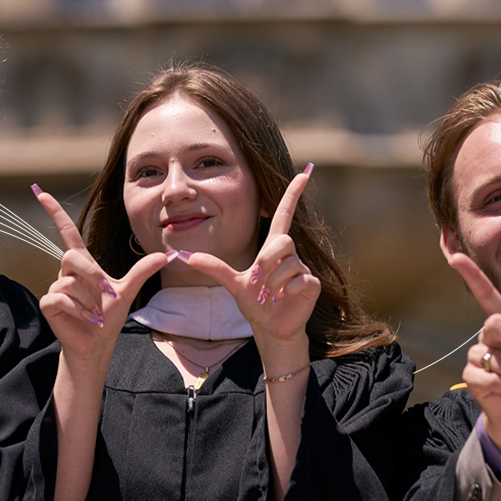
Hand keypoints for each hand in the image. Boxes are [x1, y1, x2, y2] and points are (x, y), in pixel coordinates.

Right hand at [32, 185, 169, 361]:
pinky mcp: (49, 304)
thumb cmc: (107, 317)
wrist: (97, 344)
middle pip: (71, 257)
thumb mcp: (127, 291)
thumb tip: (166, 255)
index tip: (43, 193)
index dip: (55, 213)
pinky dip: (79, 310)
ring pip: (70, 282)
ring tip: (96, 313)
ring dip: (89, 300)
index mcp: (82, 264)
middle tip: (106, 292)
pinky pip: (61, 298)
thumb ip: (142, 271)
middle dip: (91, 275)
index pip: (67, 232)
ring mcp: (56, 288)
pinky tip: (87, 319)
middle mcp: (66, 272)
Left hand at [179, 164, 320, 344]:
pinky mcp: (312, 284)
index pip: (283, 214)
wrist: (271, 328)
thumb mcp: (232, 283)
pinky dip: (286, 292)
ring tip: (270, 295)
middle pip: (282, 240)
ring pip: (288, 263)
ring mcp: (303, 268)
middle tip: (259, 281)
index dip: (292, 194)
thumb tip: (188, 255)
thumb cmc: (255, 303)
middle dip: (267, 261)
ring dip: (272, 283)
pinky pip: (299, 280)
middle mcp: (289, 254)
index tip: (305, 171)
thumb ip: (214, 267)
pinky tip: (283, 299)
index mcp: (272, 249)